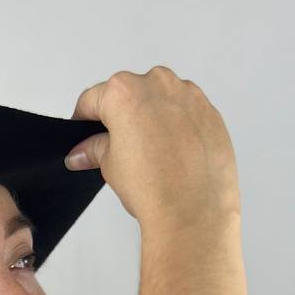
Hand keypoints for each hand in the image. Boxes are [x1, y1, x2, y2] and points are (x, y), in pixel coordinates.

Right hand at [64, 67, 241, 232]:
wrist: (194, 210)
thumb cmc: (153, 188)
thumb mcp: (111, 166)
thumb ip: (95, 149)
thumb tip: (83, 152)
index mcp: (124, 92)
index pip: (93, 99)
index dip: (83, 118)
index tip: (84, 130)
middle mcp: (157, 83)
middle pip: (131, 94)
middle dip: (123, 117)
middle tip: (120, 148)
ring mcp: (188, 94)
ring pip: (162, 101)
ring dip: (153, 119)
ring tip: (152, 155)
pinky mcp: (210, 111)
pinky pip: (187, 113)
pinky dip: (179, 128)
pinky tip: (175, 155)